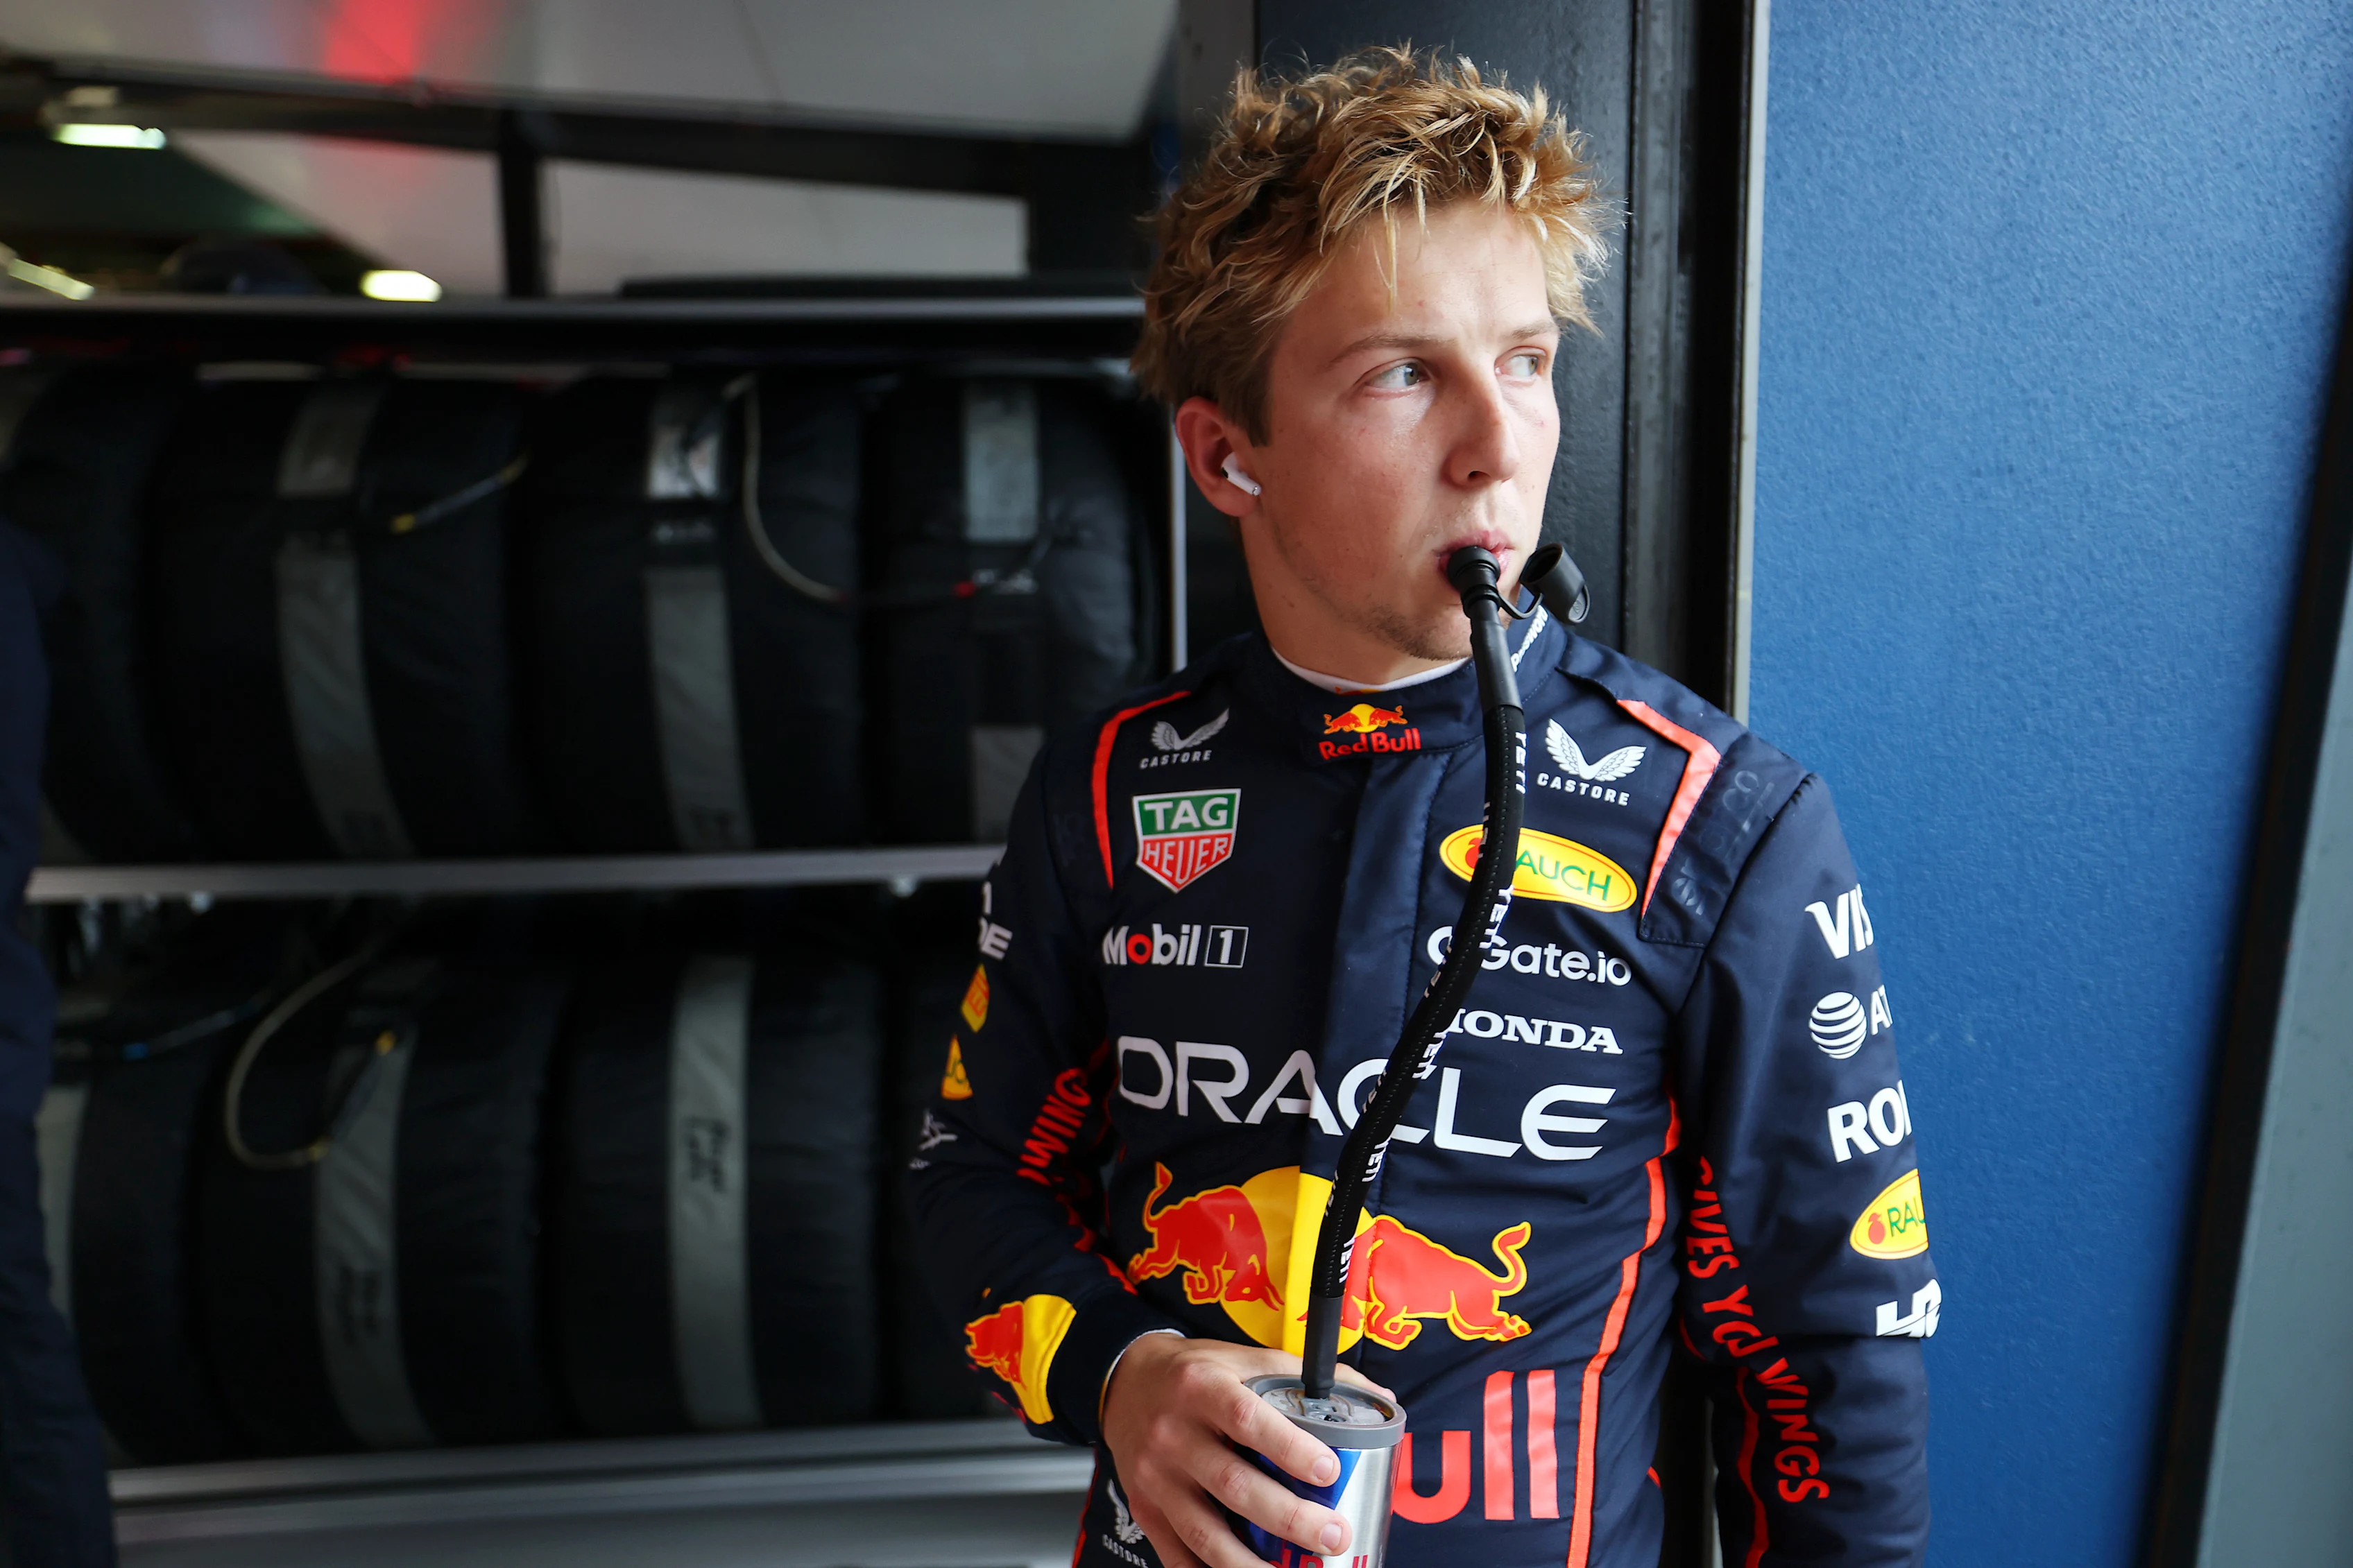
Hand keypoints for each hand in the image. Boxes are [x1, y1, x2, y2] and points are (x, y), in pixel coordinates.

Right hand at [1100, 1335, 1392, 1567]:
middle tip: (1334, 1534)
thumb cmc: (1195, 1374)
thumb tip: (1375, 1397)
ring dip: (1255, 1563)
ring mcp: (1157, 1478)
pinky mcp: (1146, 1510)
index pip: (1247, 1420)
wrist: (1125, 1383)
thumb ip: (1301, 1378)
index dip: (1289, 1448)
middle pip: (1234, 1485)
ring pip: (1207, 1532)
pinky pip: (1179, 1556)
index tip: (1329, 1469)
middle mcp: (1174, 1434)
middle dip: (1290, 1517)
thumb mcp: (1243, 1359)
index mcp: (1202, 1388)